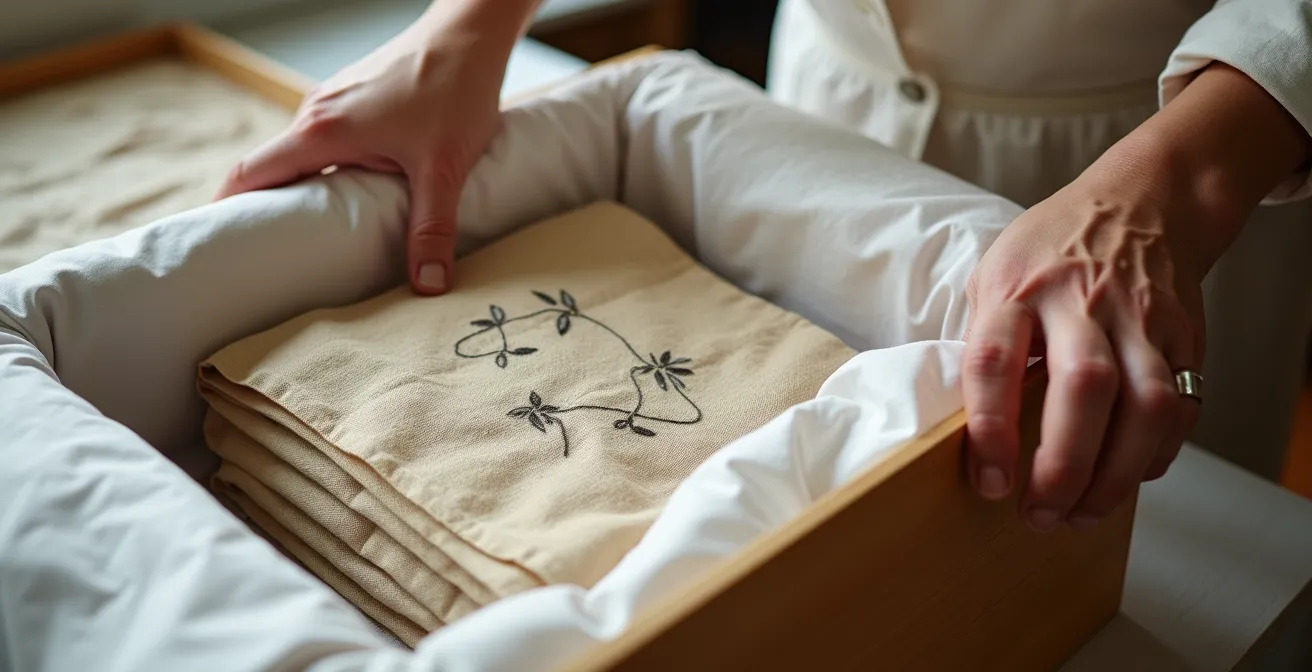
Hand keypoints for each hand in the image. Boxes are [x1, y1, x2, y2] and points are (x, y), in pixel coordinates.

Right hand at [216, 1, 531, 294]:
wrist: (470, 33)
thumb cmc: (454, 91)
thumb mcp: (444, 169)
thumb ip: (432, 228)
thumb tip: (428, 285)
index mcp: (321, 131)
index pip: (250, 173)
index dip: (228, 209)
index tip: (219, 242)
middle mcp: (315, 111)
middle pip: (272, 166)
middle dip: (268, 207)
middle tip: (272, 252)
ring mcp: (332, 98)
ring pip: (302, 150)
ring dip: (303, 185)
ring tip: (316, 228)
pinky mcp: (352, 93)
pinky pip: (325, 135)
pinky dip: (326, 163)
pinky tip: (353, 186)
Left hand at [962, 177, 1205, 532]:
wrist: (1142, 200)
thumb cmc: (1049, 249)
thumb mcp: (993, 274)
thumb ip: (984, 341)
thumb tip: (963, 424)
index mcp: (1018, 288)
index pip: (995, 361)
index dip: (989, 429)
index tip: (989, 482)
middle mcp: (1082, 300)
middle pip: (1083, 387)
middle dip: (1063, 465)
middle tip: (1038, 514)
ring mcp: (1140, 318)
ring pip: (1147, 404)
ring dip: (1116, 474)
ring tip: (1081, 514)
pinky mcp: (1183, 335)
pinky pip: (1181, 405)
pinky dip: (1157, 454)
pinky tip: (1127, 478)